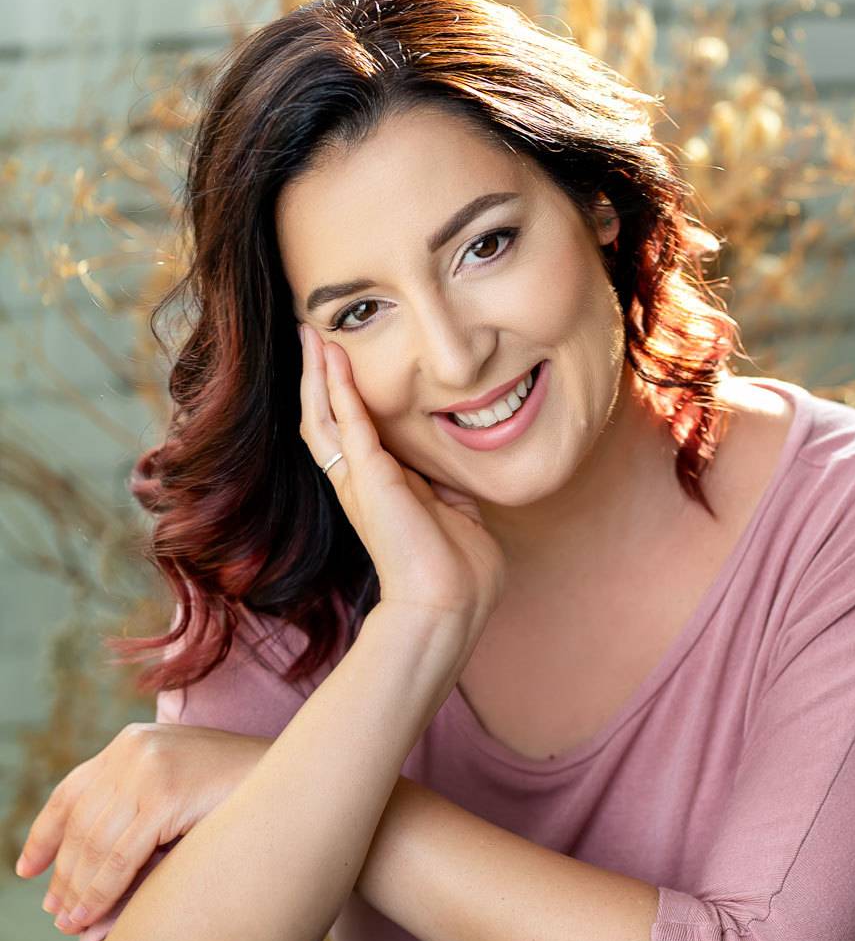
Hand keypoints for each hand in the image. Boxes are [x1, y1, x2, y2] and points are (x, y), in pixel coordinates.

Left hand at [15, 723, 268, 930]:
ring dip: (77, 889)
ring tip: (70, 922)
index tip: (28, 869)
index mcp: (133, 742)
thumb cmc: (245, 795)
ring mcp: (149, 769)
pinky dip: (98, 891)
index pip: (73, 790)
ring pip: (94, 843)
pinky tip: (88, 916)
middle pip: (80, 822)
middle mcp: (133, 749)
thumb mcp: (180, 788)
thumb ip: (141, 804)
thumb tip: (96, 854)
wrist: (299, 781)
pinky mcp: (164, 795)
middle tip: (56, 911)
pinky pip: (118, 856)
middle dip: (63, 873)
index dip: (46, 833)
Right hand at [298, 321, 506, 641]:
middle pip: (325, 420)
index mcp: (380, 491)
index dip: (343, 398)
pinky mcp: (369, 478)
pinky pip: (348, 422)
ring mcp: (360, 482)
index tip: (342, 363)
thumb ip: (447, 488)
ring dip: (316, 375)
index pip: (352, 435)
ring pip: (323, 417)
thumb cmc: (459, 573)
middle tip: (311, 335)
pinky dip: (339, 387)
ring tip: (311, 336)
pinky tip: (331, 357)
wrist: (449, 605)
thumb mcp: (457, 514)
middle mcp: (360, 484)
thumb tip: (456, 474)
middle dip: (317, 377)